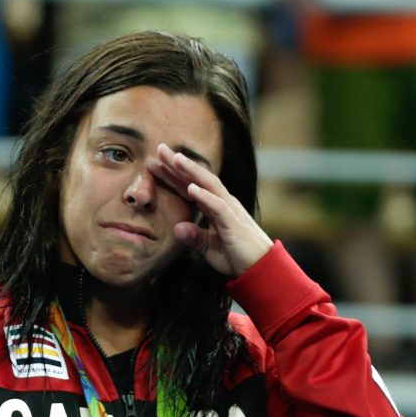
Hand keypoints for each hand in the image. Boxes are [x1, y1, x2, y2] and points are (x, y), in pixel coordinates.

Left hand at [151, 143, 272, 277]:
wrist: (260, 268)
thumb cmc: (237, 255)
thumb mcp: (209, 248)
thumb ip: (194, 237)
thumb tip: (177, 229)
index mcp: (214, 207)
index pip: (191, 186)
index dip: (174, 175)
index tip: (155, 164)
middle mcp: (222, 203)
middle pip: (198, 179)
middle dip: (179, 164)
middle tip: (160, 149)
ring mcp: (229, 210)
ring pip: (209, 185)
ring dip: (192, 171)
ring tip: (175, 159)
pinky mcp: (234, 222)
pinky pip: (218, 206)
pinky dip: (205, 196)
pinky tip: (191, 188)